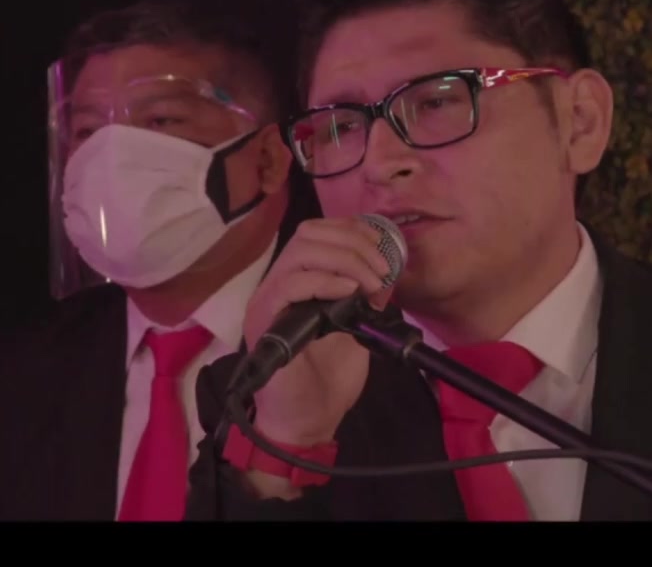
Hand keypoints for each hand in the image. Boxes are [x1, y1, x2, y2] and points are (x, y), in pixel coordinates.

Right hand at [242, 216, 396, 446]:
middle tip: (383, 268)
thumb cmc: (326, 382)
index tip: (384, 245)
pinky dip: (323, 281)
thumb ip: (366, 300)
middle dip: (353, 243)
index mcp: (298, 282)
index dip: (352, 229)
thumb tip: (388, 273)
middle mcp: (278, 284)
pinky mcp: (264, 321)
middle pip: (308, 234)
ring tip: (370, 283)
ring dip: (344, 259)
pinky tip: (349, 292)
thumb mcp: (357, 331)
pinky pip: (289, 285)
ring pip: (299, 252)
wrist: (306, 423)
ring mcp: (268, 301)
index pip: (318, 233)